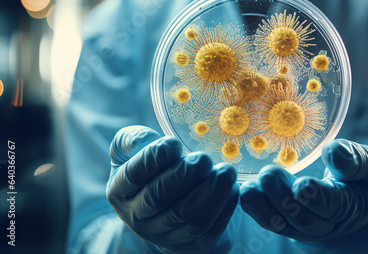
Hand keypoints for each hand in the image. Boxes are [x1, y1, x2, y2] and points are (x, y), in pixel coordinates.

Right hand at [106, 126, 238, 253]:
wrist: (170, 199)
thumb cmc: (152, 167)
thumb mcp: (133, 150)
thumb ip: (133, 140)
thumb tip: (146, 139)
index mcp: (120, 191)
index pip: (134, 175)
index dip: (154, 158)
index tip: (174, 143)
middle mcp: (137, 218)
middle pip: (160, 198)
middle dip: (184, 176)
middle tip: (203, 159)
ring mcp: (164, 236)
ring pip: (188, 218)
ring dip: (211, 193)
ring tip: (226, 171)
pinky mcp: (191, 246)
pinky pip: (210, 230)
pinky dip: (224, 209)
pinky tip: (233, 189)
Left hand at [240, 139, 367, 241]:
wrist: (358, 205)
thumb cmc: (361, 178)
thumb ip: (353, 160)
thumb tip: (333, 151)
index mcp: (348, 205)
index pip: (331, 205)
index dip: (316, 197)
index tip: (302, 186)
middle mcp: (323, 223)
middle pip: (301, 218)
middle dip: (282, 197)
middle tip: (268, 173)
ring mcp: (302, 226)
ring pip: (279, 224)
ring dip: (261, 206)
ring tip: (249, 187)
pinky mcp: (285, 222)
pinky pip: (267, 219)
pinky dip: (253, 208)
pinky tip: (242, 190)